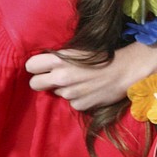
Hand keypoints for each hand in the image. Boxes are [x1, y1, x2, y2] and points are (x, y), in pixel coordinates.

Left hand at [26, 40, 156, 111]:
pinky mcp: (79, 105)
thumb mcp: (79, 51)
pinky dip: (78, 97)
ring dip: (65, 88)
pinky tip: (90, 90)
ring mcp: (69, 93)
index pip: (30, 66)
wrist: (126, 71)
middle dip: (42, 81)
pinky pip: (71, 102)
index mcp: (59, 59)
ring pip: (56, 93)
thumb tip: (47, 63)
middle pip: (34, 83)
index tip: (43, 67)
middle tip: (54, 77)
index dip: (36, 66)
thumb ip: (60, 57)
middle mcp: (60, 77)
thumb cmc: (104, 56)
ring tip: (82, 81)